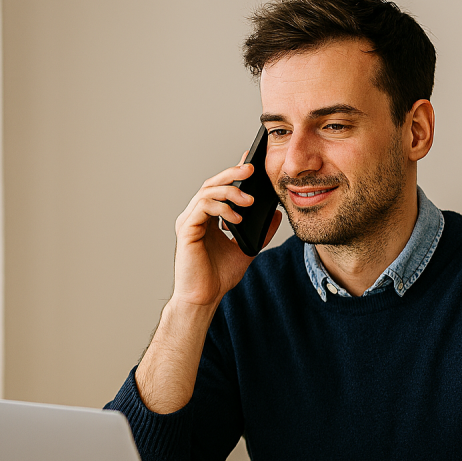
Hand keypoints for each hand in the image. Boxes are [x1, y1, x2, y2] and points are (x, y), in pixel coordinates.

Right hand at [172, 155, 281, 308]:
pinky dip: (221, 209)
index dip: (234, 173)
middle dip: (232, 173)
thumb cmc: (218, 277)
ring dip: (230, 191)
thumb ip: (260, 232)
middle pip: (212, 184)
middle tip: (250, 168)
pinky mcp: (186, 230)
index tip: (250, 162)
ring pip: (207, 191)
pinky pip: (202, 208)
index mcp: (208, 218)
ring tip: (249, 201)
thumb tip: (275, 215)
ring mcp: (189, 221)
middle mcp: (196, 216)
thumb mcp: (247, 249)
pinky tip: (236, 218)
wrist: (204, 298)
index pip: (221, 189)